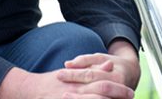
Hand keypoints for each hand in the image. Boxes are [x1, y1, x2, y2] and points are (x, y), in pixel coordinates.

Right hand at [0, 67, 133, 98]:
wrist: (30, 89)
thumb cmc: (53, 82)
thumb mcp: (73, 73)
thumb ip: (92, 70)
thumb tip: (110, 66)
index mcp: (80, 82)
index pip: (103, 85)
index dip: (119, 90)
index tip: (130, 92)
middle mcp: (76, 91)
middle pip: (100, 94)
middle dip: (117, 96)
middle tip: (131, 96)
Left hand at [58, 40, 140, 89]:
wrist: (131, 75)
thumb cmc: (112, 65)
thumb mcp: (100, 58)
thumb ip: (84, 60)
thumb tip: (67, 64)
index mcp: (115, 76)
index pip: (90, 75)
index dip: (74, 75)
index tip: (59, 74)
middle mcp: (119, 89)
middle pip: (93, 90)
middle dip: (75, 90)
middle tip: (59, 90)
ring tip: (65, 97)